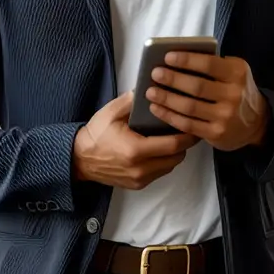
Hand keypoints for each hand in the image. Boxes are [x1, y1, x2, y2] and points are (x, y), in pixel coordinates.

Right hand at [72, 91, 198, 189]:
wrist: (80, 159)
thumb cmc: (96, 134)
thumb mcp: (111, 112)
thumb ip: (131, 100)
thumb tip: (149, 88)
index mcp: (135, 150)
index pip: (173, 145)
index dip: (187, 135)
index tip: (193, 124)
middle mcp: (140, 169)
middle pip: (176, 157)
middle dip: (185, 144)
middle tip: (187, 128)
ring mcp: (140, 179)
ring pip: (170, 166)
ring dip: (175, 153)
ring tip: (174, 136)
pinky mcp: (138, 185)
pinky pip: (160, 172)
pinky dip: (164, 161)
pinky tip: (160, 148)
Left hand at [145, 52, 269, 151]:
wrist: (256, 123)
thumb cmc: (237, 90)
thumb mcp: (233, 72)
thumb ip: (213, 65)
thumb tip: (176, 59)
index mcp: (237, 73)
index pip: (209, 64)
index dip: (186, 60)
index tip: (167, 56)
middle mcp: (234, 95)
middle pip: (196, 86)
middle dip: (172, 79)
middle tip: (155, 73)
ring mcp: (225, 116)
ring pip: (189, 107)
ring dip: (166, 98)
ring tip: (150, 91)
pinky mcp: (216, 134)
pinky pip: (187, 124)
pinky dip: (169, 116)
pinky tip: (157, 108)